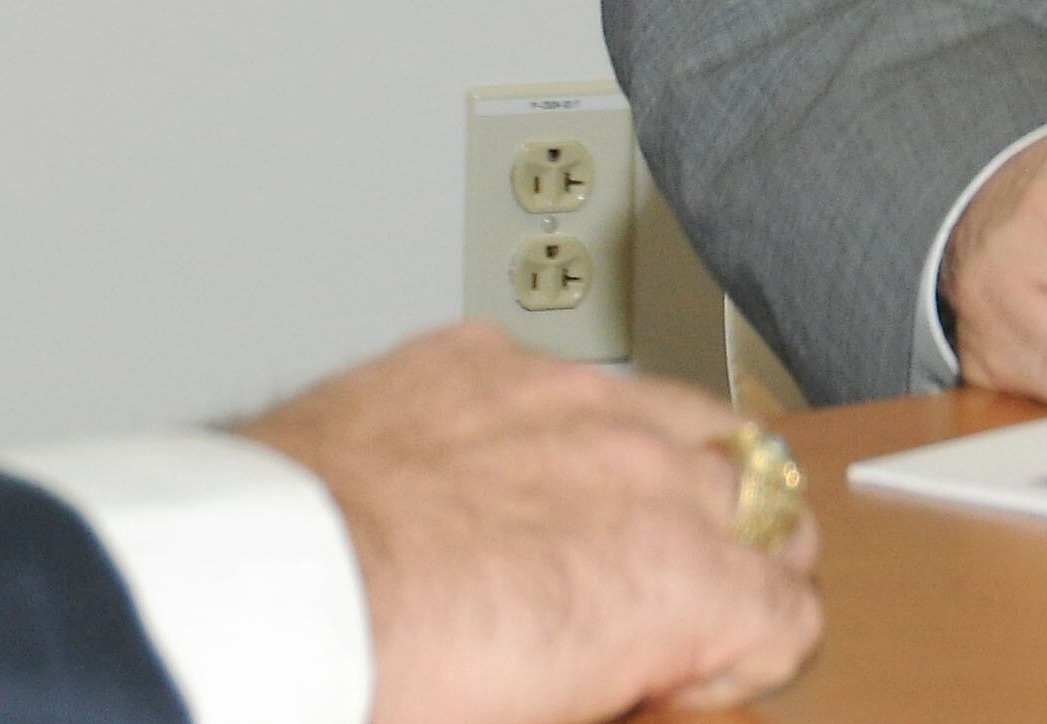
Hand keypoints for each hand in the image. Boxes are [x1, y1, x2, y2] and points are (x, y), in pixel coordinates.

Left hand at [236, 325, 820, 723]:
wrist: (255, 600)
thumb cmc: (383, 687)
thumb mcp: (543, 717)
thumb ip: (619, 687)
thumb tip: (629, 685)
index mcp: (677, 581)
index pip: (792, 614)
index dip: (744, 665)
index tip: (683, 686)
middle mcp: (645, 471)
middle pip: (769, 500)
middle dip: (743, 558)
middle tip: (671, 611)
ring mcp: (565, 398)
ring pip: (690, 413)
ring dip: (678, 473)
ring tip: (617, 526)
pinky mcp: (478, 359)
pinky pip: (563, 379)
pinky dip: (558, 424)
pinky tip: (500, 475)